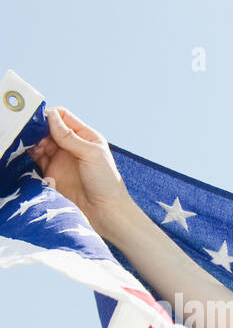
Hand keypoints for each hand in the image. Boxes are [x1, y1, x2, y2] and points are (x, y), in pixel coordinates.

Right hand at [26, 106, 136, 242]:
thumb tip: (51, 117)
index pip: (63, 116)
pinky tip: (31, 154)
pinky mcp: (52, 171)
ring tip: (37, 148)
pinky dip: (30, 153)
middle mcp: (72, 145)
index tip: (42, 120)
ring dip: (34, 141)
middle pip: (48, 127)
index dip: (51, 115)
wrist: (105, 212)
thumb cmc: (106, 183)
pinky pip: (36, 157)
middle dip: (39, 129)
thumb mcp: (92, 155)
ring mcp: (61, 158)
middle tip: (38, 138)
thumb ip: (70, 137)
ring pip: (40, 141)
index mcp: (86, 136)